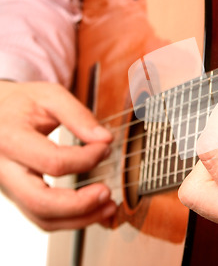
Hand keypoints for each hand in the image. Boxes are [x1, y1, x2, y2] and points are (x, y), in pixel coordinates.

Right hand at [0, 81, 115, 230]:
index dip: (86, 159)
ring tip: (109, 206)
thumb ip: (78, 115)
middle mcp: (4, 169)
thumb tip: (105, 139)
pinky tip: (95, 210)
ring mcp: (9, 187)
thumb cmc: (20, 103)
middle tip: (107, 192)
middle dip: (80, 203)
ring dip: (81, 218)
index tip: (105, 148)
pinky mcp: (18, 195)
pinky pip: (43, 218)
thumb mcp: (49, 96)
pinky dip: (71, 220)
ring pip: (42, 217)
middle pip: (41, 202)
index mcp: (10, 139)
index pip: (53, 161)